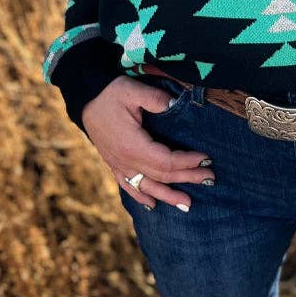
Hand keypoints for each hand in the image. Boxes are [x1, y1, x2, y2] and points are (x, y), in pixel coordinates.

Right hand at [82, 76, 215, 209]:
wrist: (85, 98)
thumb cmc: (110, 93)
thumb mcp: (133, 91)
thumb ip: (157, 99)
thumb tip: (178, 104)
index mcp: (132, 145)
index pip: (166, 161)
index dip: (187, 162)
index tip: (206, 159)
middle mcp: (126, 160)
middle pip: (161, 176)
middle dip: (187, 178)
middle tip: (210, 179)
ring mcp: (118, 165)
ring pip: (146, 187)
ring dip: (168, 196)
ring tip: (187, 205)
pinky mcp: (113, 164)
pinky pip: (129, 186)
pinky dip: (141, 197)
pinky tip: (152, 205)